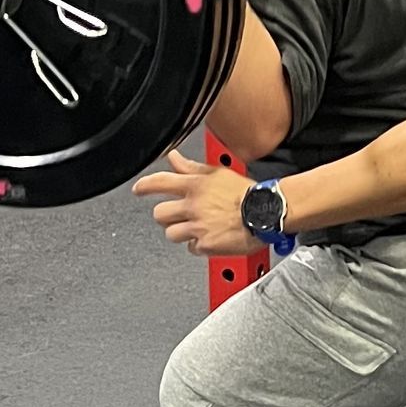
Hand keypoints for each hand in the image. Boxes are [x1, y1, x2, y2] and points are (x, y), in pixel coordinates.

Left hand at [133, 149, 253, 255]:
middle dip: (167, 216)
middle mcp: (193, 206)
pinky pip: (192, 249)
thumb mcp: (218, 174)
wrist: (267, 212)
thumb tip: (174, 157)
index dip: (144, 186)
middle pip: (159, 214)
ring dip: (182, 233)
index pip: (159, 183)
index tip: (138, 190)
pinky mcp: (207, 245)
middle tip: (179, 216)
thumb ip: (191, 167)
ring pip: (172, 234)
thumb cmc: (248, 194)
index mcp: (195, 186)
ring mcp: (198, 227)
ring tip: (197, 229)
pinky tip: (211, 238)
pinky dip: (200, 246)